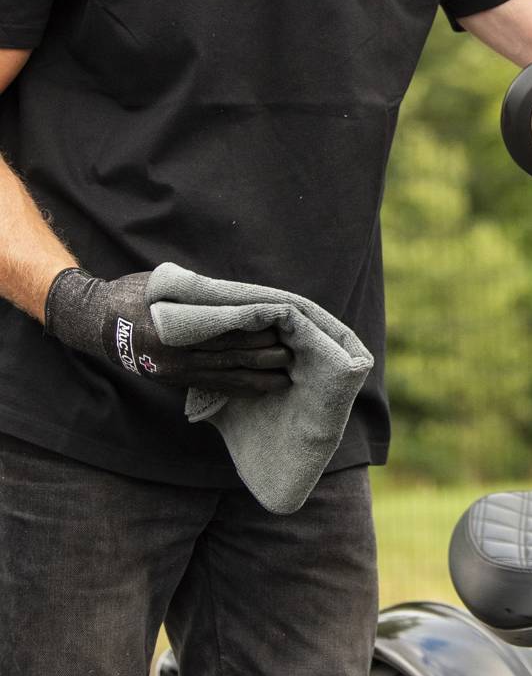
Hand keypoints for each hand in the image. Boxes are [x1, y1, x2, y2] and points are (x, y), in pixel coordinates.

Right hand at [44, 269, 292, 396]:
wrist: (95, 322)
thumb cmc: (133, 296)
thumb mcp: (162, 286)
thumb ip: (198, 295)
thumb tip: (238, 298)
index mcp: (173, 330)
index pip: (223, 333)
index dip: (253, 333)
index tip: (278, 330)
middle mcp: (176, 356)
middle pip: (229, 358)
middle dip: (263, 357)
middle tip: (293, 354)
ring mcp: (176, 372)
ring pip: (225, 377)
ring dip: (258, 377)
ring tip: (287, 377)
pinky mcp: (176, 380)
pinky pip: (214, 387)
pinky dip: (241, 388)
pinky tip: (262, 388)